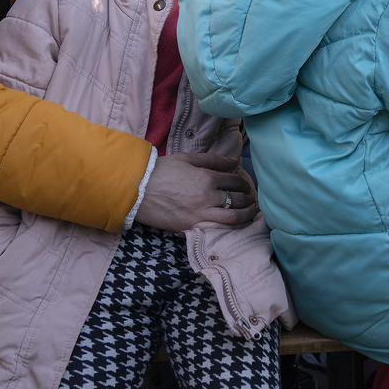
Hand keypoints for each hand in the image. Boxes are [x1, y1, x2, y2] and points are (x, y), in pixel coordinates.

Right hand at [137, 152, 258, 231]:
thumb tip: (234, 162)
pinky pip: (218, 229)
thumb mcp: (188, 159)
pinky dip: (232, 227)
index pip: (235, 181)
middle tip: (252, 198)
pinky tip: (238, 224)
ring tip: (252, 212)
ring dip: (247, 214)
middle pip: (237, 199)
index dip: (243, 182)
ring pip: (233, 217)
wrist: (136, 189)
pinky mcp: (190, 227)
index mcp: (206, 178)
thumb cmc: (161, 171)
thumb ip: (213, 160)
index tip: (245, 184)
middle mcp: (207, 197)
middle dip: (248, 198)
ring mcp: (199, 214)